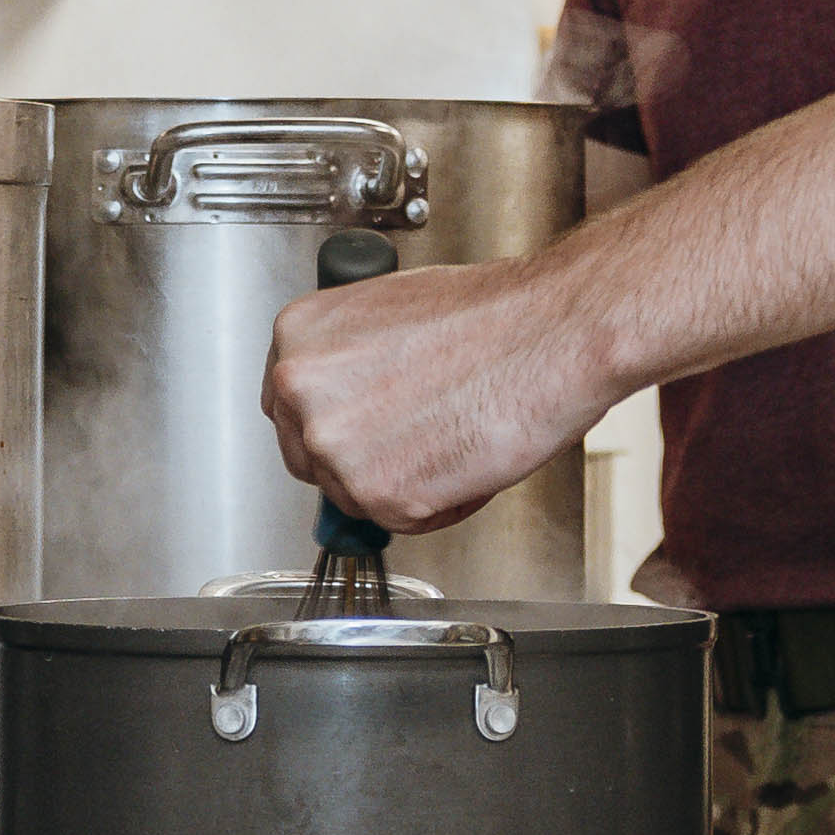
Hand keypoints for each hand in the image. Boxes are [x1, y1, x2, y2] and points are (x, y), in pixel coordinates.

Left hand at [262, 252, 598, 532]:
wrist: (550, 334)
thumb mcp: (389, 313)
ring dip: (399, 482)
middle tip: (412, 438)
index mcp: (298, 334)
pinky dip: (438, 504)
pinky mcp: (379, 493)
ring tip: (452, 437)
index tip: (356, 426)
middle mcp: (299, 388)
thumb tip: (349, 398)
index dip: (330, 421)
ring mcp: (334, 445)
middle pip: (308, 456)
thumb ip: (349, 359)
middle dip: (356, 458)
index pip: (285, 405)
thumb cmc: (492, 316)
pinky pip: (401, 521)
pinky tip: (467, 458)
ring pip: (352, 494)